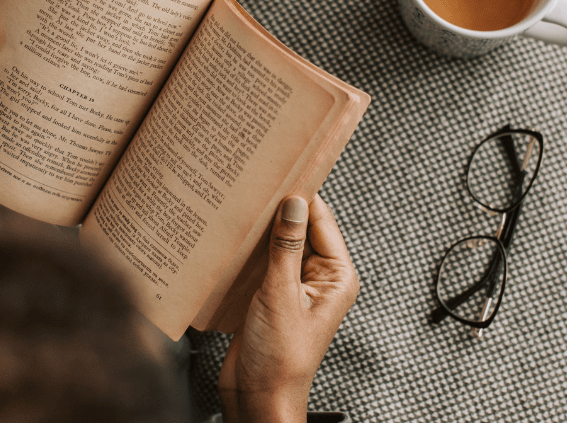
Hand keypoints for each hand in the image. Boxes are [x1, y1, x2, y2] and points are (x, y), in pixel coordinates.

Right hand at [219, 195, 359, 422]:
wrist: (256, 399)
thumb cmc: (279, 362)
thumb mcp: (280, 296)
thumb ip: (286, 247)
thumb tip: (294, 203)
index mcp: (336, 277)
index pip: (321, 220)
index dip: (302, 194)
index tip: (283, 167)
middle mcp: (319, 279)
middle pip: (299, 228)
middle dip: (277, 210)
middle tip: (253, 182)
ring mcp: (293, 287)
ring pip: (277, 243)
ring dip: (258, 230)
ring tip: (238, 205)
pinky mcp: (269, 296)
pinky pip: (260, 262)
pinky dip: (247, 251)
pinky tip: (229, 237)